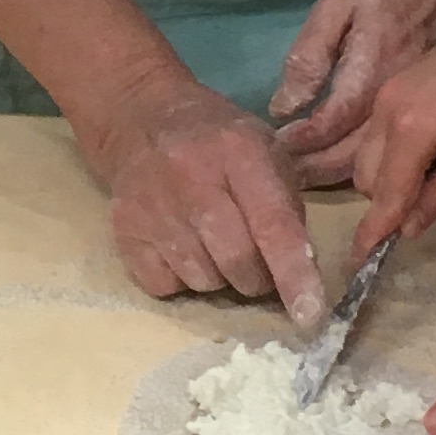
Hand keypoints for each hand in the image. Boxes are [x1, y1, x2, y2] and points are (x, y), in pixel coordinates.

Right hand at [86, 73, 326, 324]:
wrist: (141, 118)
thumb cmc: (219, 140)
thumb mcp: (266, 151)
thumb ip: (288, 208)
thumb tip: (301, 276)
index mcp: (240, 152)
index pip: (273, 225)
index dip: (294, 275)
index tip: (311, 316)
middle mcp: (192, 178)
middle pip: (237, 263)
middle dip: (258, 279)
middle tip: (258, 265)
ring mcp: (153, 207)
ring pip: (203, 280)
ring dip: (220, 278)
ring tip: (215, 246)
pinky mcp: (125, 231)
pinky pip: (165, 286)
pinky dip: (181, 280)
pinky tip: (182, 248)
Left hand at [268, 0, 435, 182]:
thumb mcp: (333, 8)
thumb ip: (309, 57)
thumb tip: (285, 107)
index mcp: (372, 66)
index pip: (335, 118)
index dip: (306, 139)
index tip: (279, 144)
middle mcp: (395, 94)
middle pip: (356, 151)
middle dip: (318, 169)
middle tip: (285, 176)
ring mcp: (412, 104)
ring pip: (375, 158)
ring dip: (337, 173)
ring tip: (304, 178)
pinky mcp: (419, 108)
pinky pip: (390, 147)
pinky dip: (361, 164)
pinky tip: (336, 165)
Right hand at [348, 38, 435, 252]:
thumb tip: (408, 229)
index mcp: (411, 130)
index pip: (385, 194)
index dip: (372, 231)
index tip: (358, 262)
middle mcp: (385, 111)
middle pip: (366, 176)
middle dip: (387, 202)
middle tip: (427, 206)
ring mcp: (385, 95)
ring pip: (365, 154)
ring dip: (388, 178)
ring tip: (433, 175)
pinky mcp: (392, 85)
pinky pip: (376, 133)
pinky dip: (391, 154)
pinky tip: (427, 153)